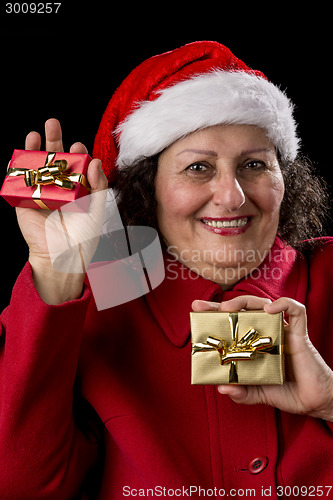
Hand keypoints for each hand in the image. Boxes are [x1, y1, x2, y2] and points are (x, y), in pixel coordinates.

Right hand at [15, 118, 107, 303]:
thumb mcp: (97, 209)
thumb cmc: (84, 236)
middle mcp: (59, 187)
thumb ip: (99, 185)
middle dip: (54, 141)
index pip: (76, 164)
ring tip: (35, 133)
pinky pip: (19, 182)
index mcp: (77, 188)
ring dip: (34, 149)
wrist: (64, 257)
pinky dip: (16, 168)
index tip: (79, 146)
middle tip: (53, 124)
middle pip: (55, 159)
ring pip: (37, 166)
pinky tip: (18, 155)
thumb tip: (95, 161)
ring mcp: (41, 193)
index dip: (76, 152)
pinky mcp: (26, 201)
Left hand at [192, 296, 332, 421]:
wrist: (316, 402)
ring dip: (246, 301)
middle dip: (224, 304)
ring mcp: (283, 332)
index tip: (196, 310)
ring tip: (230, 308)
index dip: (215, 314)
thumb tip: (221, 388)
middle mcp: (267, 333)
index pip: (233, 323)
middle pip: (245, 310)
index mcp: (255, 344)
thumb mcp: (258, 393)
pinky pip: (296, 311)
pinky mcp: (300, 334)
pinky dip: (283, 304)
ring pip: (265, 304)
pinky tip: (269, 308)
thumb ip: (241, 392)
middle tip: (204, 307)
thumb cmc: (289, 393)